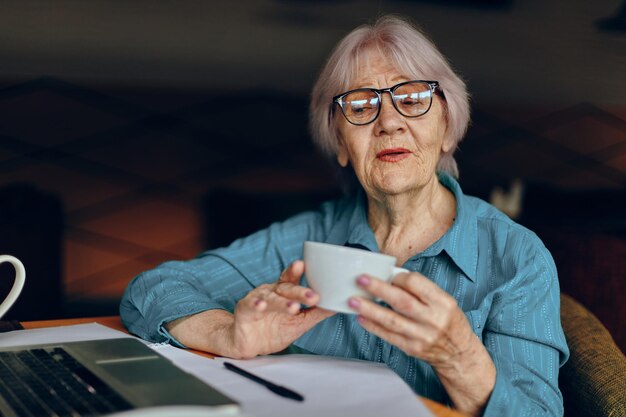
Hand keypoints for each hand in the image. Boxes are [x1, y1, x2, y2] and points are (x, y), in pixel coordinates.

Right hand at [231, 260, 334, 357]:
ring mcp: (257, 300)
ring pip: (271, 298)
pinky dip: (255, 305)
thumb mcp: (299, 323)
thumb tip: (338, 305)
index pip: (292, 278)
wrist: (250, 344)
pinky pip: (250, 306)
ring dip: (282, 303)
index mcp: (284, 292)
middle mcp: (271, 292)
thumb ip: (316, 314)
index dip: (296, 271)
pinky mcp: (244, 310)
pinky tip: (261, 306)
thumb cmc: (275, 329)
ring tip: (293, 307)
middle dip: (299, 291)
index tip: (304, 264)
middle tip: (313, 297)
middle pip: (286, 288)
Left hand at [348, 271, 494, 415]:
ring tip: (353, 300)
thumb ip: (421, 290)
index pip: (416, 283)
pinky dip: (373, 326)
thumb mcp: (444, 301)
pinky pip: (388, 335)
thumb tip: (391, 277)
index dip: (398, 277)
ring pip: (391, 320)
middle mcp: (433, 319)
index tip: (387, 274)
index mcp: (442, 302)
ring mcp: (421, 336)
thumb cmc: (448, 321)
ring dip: (369, 309)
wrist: (458, 353)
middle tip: (361, 280)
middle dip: (378, 289)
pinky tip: (361, 317)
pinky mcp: (411, 348)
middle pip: (401, 301)